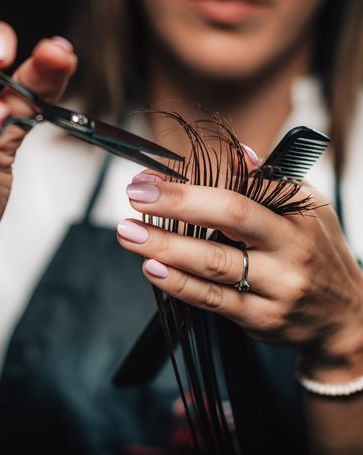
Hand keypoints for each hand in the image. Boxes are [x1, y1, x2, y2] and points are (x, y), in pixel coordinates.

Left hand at [117, 171, 362, 381]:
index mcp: (298, 213)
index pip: (241, 187)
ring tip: (129, 234)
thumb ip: (266, 183)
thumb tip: (235, 153)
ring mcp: (277, 286)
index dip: (191, 181)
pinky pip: (213, 300)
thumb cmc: (315, 252)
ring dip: (165, 246)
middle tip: (135, 196)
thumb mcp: (304, 210)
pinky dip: (178, 284)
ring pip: (214, 263)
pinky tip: (152, 268)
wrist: (345, 317)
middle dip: (177, 204)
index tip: (151, 177)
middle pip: (230, 217)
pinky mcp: (260, 318)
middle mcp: (291, 247)